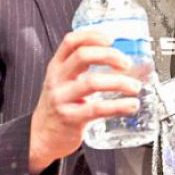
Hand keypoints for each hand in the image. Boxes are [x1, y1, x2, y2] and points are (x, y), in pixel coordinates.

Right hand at [28, 30, 142, 174]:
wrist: (40, 138)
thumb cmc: (57, 108)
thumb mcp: (62, 83)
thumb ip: (80, 70)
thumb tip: (116, 59)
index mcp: (56, 67)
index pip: (71, 41)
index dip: (92, 36)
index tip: (111, 39)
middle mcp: (57, 80)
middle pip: (83, 56)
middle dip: (110, 56)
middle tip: (126, 63)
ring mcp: (62, 99)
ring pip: (92, 82)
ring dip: (119, 82)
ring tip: (134, 87)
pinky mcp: (71, 118)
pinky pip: (97, 108)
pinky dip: (119, 106)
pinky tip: (131, 105)